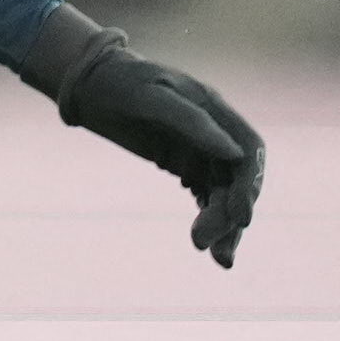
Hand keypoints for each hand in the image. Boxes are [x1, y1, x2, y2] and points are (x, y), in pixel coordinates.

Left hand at [21, 7, 266, 267]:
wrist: (90, 84)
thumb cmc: (120, 83)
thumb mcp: (150, 97)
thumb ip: (192, 123)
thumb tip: (233, 153)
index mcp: (215, 109)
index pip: (249, 152)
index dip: (250, 185)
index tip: (242, 219)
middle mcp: (215, 131)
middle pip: (237, 179)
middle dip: (231, 215)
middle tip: (207, 248)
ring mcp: (201, 150)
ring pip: (223, 193)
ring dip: (224, 225)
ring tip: (217, 257)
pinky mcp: (185, 164)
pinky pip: (205, 196)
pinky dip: (209, 218)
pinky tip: (207, 243)